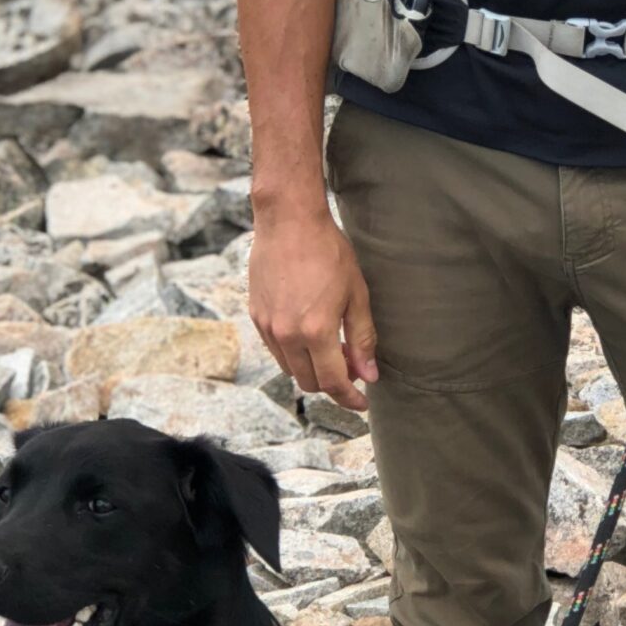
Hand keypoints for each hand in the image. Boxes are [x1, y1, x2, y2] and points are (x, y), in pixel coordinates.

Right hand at [247, 205, 378, 410]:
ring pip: (290, 369)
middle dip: (332, 383)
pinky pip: (276, 350)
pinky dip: (294, 353)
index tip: (362, 403)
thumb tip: (369, 374)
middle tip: (351, 366)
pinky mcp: (256, 316)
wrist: (288, 221)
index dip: (349, 398)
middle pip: (309, 382)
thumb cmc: (328, 252)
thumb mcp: (356, 294)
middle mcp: (287, 335)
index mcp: (315, 331)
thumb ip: (362, 338)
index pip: (333, 382)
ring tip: (332, 347)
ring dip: (311, 368)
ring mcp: (268, 327)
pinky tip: (309, 333)